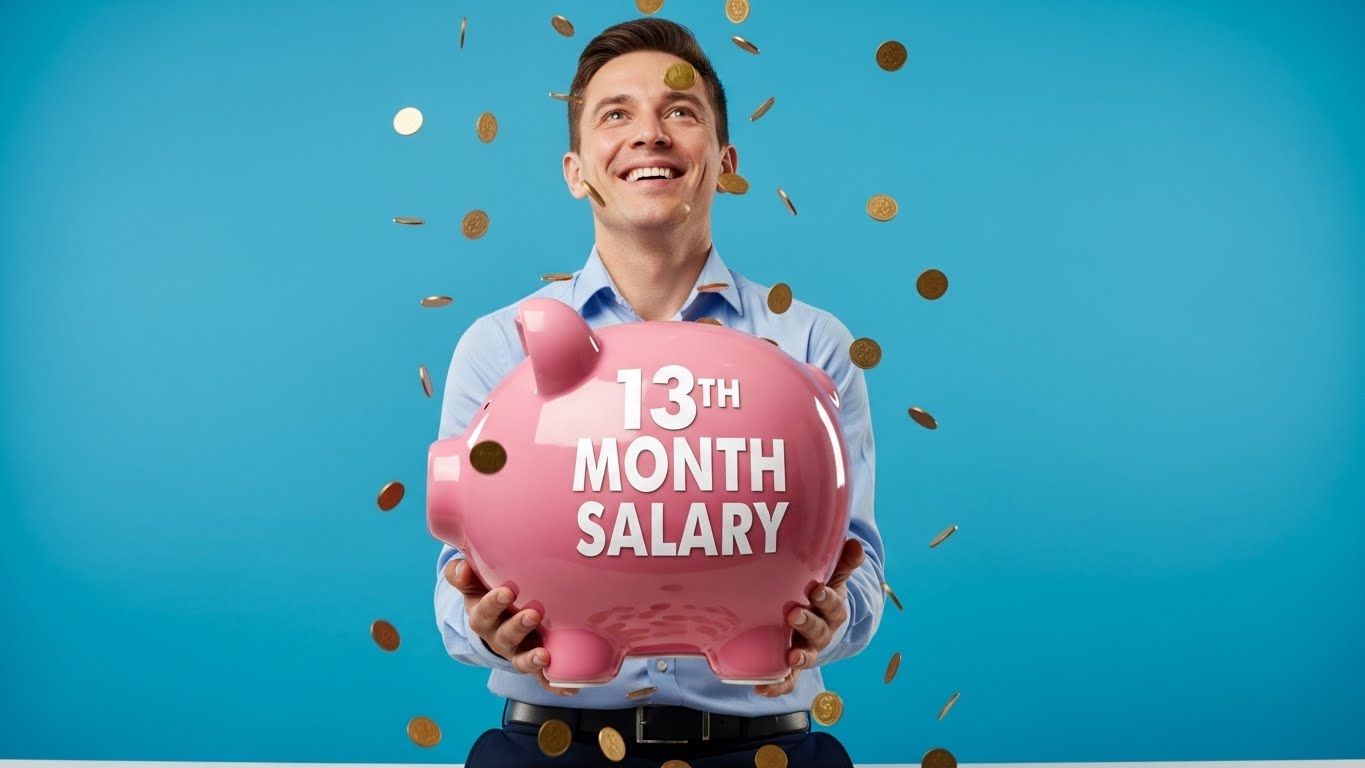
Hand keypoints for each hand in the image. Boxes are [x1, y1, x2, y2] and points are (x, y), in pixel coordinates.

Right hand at [444, 558, 576, 696]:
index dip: (492, 604)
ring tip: (544, 656)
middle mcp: (498, 637)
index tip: (506, 592)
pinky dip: (553, 684)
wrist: (496, 618)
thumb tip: (462, 569)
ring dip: (532, 658)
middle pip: (505, 636)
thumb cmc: (486, 593)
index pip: (483, 611)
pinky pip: (542, 677)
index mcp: (482, 616)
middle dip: (518, 626)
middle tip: (533, 614)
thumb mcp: (472, 582)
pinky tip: (569, 688)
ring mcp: (516, 651)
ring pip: (521, 659)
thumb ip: (462, 573)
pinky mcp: (532, 661)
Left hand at [754, 538, 864, 696]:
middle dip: (808, 623)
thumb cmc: (822, 595)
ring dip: (799, 657)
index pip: (833, 604)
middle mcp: (822, 632)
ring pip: (806, 655)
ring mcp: (808, 650)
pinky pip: (788, 679)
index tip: (817, 589)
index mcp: (832, 610)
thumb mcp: (833, 577)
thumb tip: (855, 543)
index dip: (827, 598)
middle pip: (819, 630)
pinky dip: (777, 685)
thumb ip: (843, 561)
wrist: (820, 621)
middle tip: (794, 614)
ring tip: (790, 657)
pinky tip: (762, 688)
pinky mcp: (792, 666)